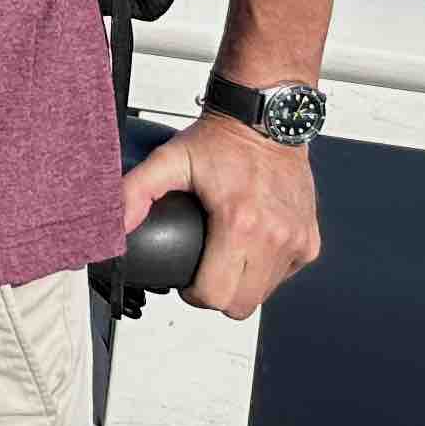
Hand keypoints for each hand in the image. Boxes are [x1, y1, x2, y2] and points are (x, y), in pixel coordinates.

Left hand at [122, 115, 321, 318]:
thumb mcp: (170, 160)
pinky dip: (266, 270)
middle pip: (240, 305)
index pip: (216, 294)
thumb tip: (114, 226)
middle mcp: (275, 237)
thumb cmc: (221, 140)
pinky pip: (284, 275)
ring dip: (242, 284)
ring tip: (224, 257)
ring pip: (264, 294)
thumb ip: (136, 193)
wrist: (266, 120)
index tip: (186, 280)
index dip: (194, 294)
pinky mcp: (310, 241)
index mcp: (240, 224)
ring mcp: (296, 241)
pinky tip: (250, 246)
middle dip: (217, 295)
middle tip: (203, 272)